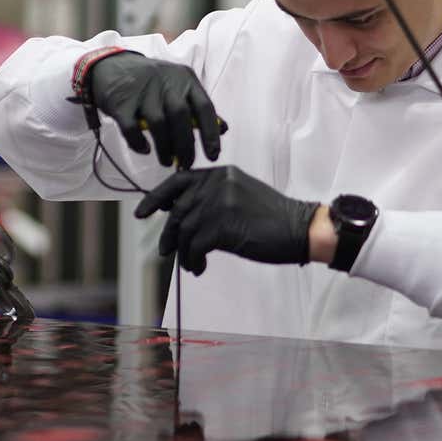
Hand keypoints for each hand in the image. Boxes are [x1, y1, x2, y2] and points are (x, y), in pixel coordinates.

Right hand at [88, 52, 222, 167]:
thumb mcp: (178, 85)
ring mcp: (142, 91)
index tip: (213, 156)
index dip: (211, 134)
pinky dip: (138, 143)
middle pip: (181, 116)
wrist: (112, 65)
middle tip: (186, 165)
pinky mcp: (121, 102)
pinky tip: (144, 149)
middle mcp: (166, 83)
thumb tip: (223, 129)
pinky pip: (131, 128)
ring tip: (166, 162)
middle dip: (186, 146)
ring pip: (158, 124)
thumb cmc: (152, 82)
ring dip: (165, 148)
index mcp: (185, 79)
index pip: (205, 107)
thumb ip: (198, 106)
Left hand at [134, 166, 319, 273]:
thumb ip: (211, 196)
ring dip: (183, 252)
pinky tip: (199, 267)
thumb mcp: (239, 194)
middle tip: (166, 251)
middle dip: (168, 234)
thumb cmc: (271, 217)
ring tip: (190, 263)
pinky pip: (194, 246)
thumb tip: (178, 213)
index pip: (178, 180)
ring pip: (184, 230)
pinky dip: (192, 260)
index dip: (156, 197)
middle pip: (177, 209)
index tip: (141, 213)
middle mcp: (217, 184)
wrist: (300, 229)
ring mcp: (220, 203)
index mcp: (220, 173)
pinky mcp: (223, 226)